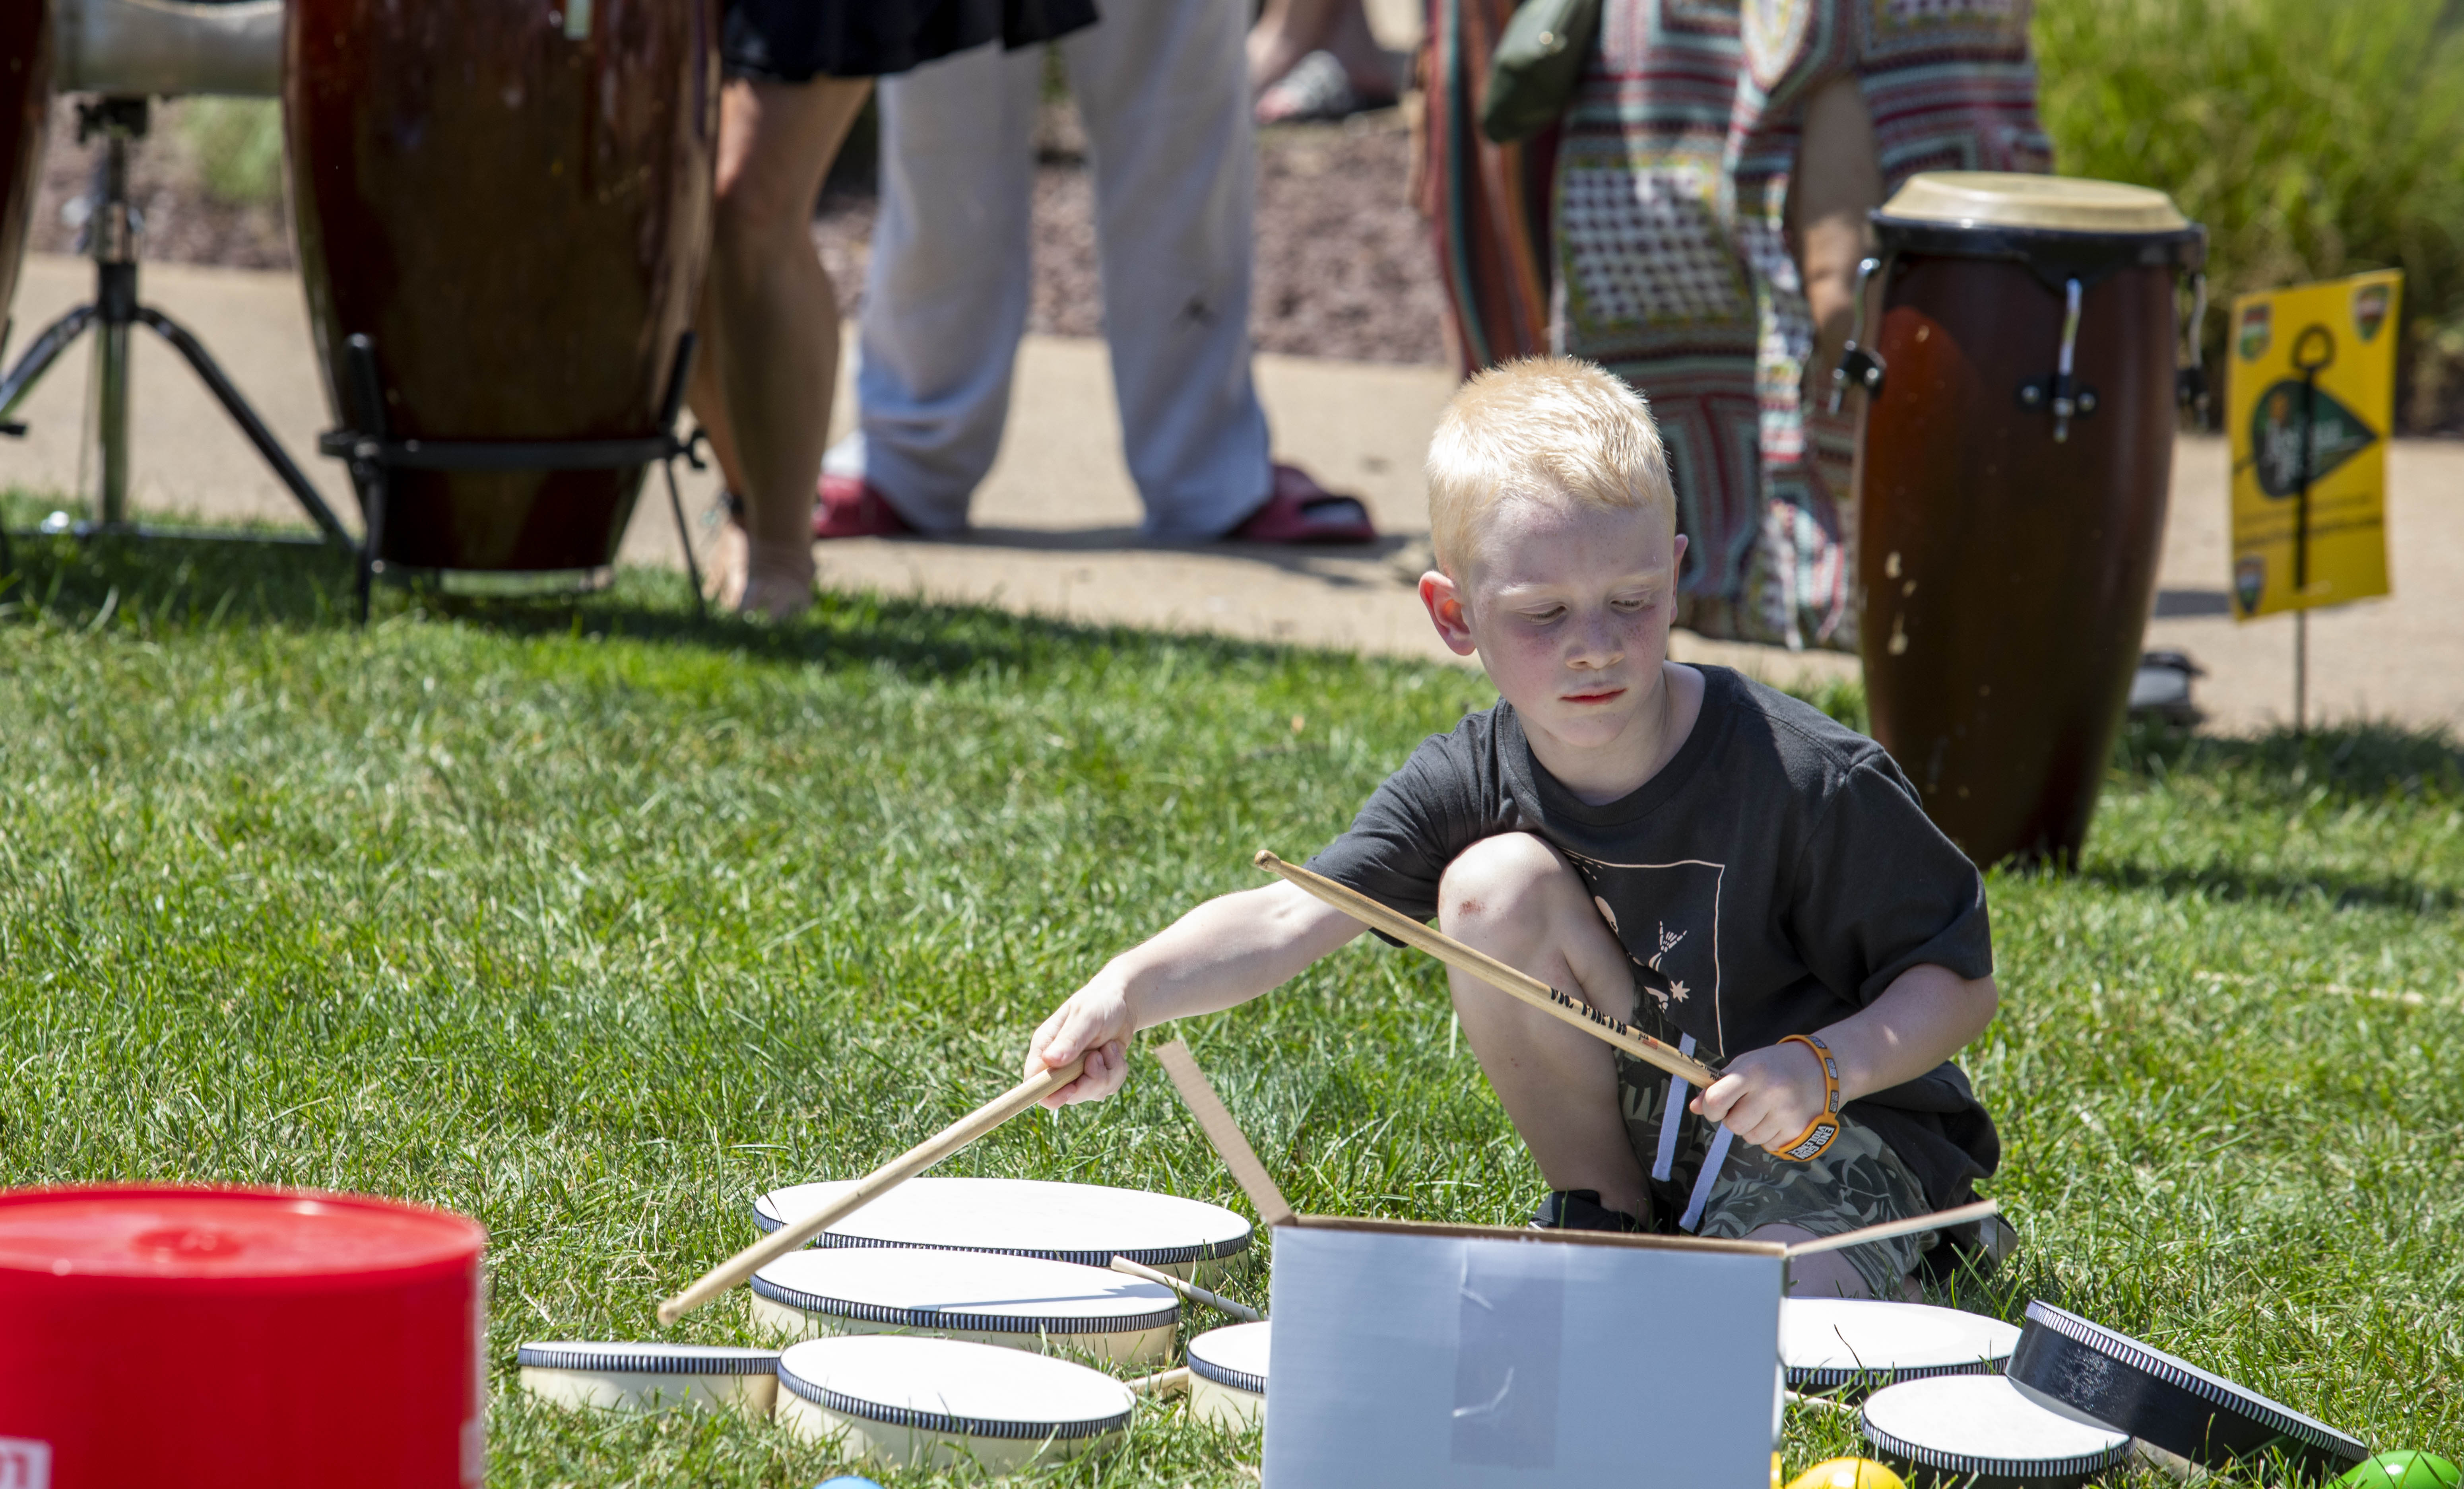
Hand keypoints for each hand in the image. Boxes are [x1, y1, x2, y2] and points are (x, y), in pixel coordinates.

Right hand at [1024, 976, 1136, 1107]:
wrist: (1122, 1003)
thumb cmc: (1099, 1003)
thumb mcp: (1086, 1016)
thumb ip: (1070, 1039)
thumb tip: (1050, 1060)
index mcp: (1045, 1047)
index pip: (1034, 1082)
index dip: (1048, 1093)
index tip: (1071, 1088)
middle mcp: (1058, 1064)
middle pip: (1066, 1095)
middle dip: (1089, 1081)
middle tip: (1099, 1057)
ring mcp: (1077, 1073)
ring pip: (1090, 1093)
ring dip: (1108, 1073)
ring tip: (1110, 1048)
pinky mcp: (1096, 1076)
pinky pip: (1108, 1088)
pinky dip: (1117, 1072)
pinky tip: (1116, 1052)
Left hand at [1690, 1038, 1826, 1150]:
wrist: (1823, 1067)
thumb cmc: (1776, 1065)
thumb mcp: (1746, 1064)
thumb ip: (1719, 1085)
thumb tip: (1694, 1107)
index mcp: (1753, 1072)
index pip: (1716, 1100)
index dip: (1710, 1108)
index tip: (1716, 1106)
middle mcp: (1771, 1092)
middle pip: (1734, 1125)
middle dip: (1735, 1118)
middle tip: (1749, 1104)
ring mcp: (1788, 1113)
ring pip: (1751, 1138)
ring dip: (1754, 1128)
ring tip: (1768, 1109)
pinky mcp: (1800, 1130)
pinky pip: (1770, 1146)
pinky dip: (1771, 1136)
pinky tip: (1781, 1118)